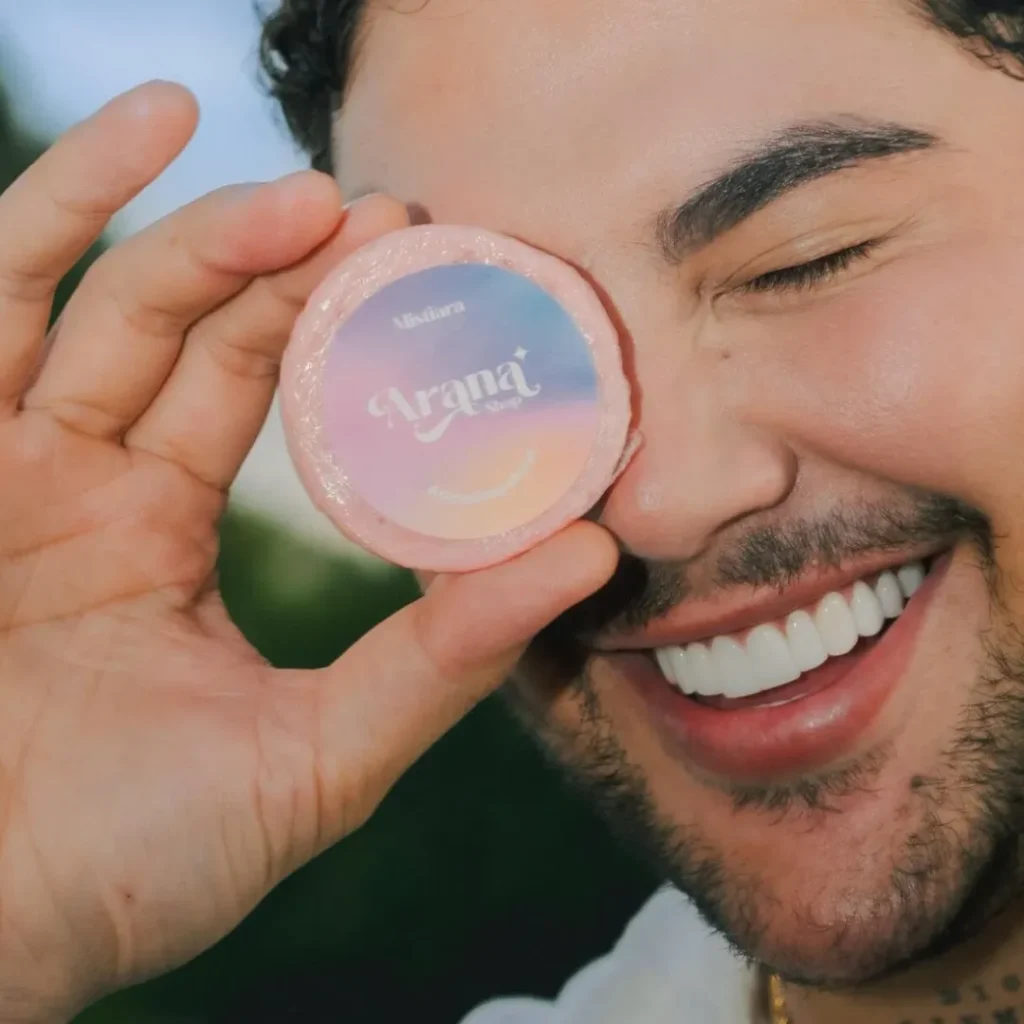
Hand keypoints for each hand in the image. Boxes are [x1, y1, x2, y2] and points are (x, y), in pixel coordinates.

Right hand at [0, 82, 616, 1022]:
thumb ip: (442, 661)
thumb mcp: (319, 757)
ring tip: (309, 191)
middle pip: (190, 328)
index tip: (433, 276)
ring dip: (197, 227)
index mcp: (157, 536)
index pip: (258, 390)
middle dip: (287, 261)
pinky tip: (142, 134)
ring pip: (96, 296)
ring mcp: (3, 463)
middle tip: (397, 218)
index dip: (337, 327)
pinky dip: (53, 214)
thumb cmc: (135, 863)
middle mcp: (84, 482)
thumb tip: (588, 557)